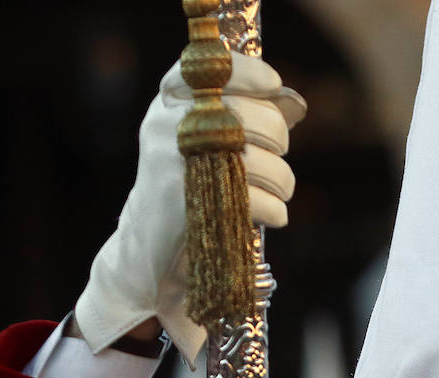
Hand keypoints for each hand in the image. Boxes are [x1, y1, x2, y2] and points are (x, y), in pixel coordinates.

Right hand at [74, 53, 305, 365]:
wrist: (144, 249)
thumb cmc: (190, 189)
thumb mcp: (203, 144)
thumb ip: (242, 119)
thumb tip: (293, 102)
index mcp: (168, 103)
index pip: (209, 67)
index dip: (248, 72)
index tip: (274, 84)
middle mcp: (166, 125)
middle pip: (250, 118)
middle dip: (280, 139)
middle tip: (278, 155)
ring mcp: (172, 162)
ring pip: (257, 161)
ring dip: (283, 180)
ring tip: (280, 193)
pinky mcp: (184, 203)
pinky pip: (253, 199)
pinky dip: (275, 209)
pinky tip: (273, 215)